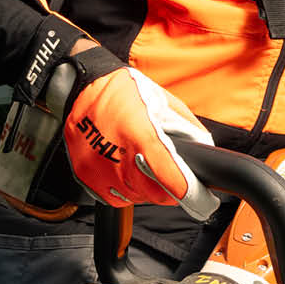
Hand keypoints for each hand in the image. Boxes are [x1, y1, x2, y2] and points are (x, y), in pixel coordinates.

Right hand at [64, 65, 212, 206]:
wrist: (81, 87)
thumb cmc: (122, 90)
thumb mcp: (163, 100)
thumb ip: (186, 128)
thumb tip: (203, 148)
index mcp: (140, 136)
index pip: (170, 179)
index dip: (188, 191)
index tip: (198, 195)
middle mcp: (117, 156)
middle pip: (154, 195)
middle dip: (167, 189)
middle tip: (168, 175)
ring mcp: (98, 169)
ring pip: (134, 197)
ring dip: (143, 188)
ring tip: (140, 164)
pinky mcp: (85, 175)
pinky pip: (112, 196)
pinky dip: (123, 188)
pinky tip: (123, 168)